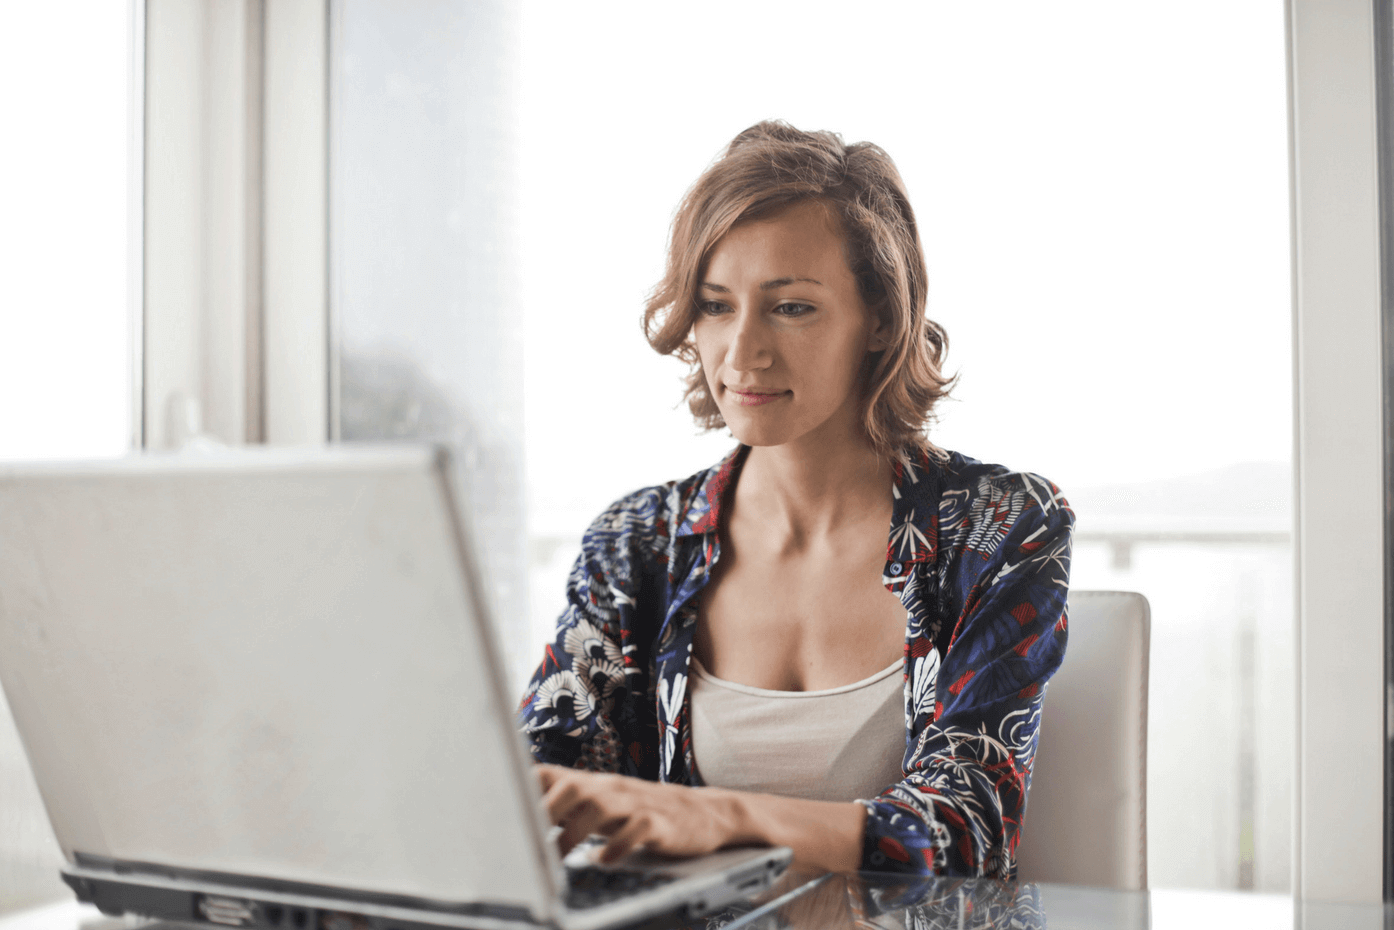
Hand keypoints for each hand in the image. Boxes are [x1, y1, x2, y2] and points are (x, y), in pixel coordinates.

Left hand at [537, 764, 743, 863]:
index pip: (548, 774)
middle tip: (526, 840)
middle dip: (545, 812)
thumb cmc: (640, 812)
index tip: (498, 813)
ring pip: (599, 806)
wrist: (702, 812)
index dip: (520, 789)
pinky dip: (616, 847)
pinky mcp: (659, 823)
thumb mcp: (600, 807)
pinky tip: (603, 860)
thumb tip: (517, 822)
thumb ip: (565, 810)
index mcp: (590, 785)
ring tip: (559, 857)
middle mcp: (610, 788)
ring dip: (573, 833)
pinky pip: (637, 830)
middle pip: (571, 786)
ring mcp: (635, 803)